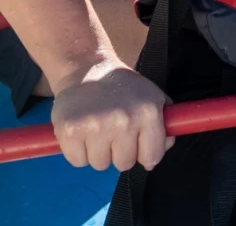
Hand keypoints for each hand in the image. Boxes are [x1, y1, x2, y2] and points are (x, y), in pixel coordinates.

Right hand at [51, 56, 171, 171]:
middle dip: (120, 153)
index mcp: (148, 112)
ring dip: (99, 153)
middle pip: (124, 164)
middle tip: (114, 133)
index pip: (152, 157)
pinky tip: (83, 132)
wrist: (89, 71)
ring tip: (98, 130)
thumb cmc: (125, 88)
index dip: (145, 155)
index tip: (138, 146)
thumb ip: (165, 125)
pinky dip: (79, 152)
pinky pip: (78, 161)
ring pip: (100, 164)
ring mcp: (96, 126)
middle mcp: (124, 120)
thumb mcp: (154, 98)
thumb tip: (156, 158)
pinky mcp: (70, 132)